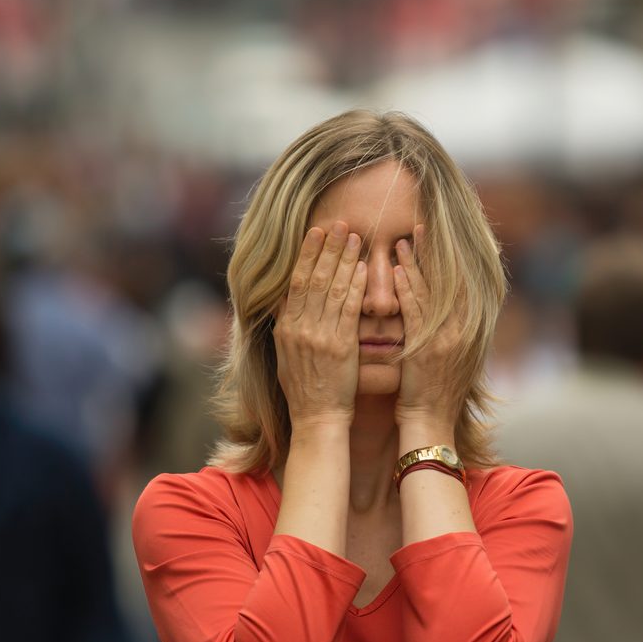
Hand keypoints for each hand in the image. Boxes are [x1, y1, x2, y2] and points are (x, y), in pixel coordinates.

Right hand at [273, 222, 366, 427]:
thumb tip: (279, 299)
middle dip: (327, 248)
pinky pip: (348, 310)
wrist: (316, 418)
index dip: (307, 254)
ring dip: (344, 260)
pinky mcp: (340, 347)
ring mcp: (319, 337)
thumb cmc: (305, 388)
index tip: (316, 231)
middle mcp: (300, 328)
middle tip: (338, 223)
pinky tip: (363, 268)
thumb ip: (283, 324)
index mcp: (286, 328)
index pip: (295, 281)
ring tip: (354, 237)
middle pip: (313, 278)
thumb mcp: (284, 354)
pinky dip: (355, 287)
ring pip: (331, 289)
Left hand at [392, 224, 461, 428]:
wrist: (430, 421)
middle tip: (420, 226)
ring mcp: (447, 339)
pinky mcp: (427, 348)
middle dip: (433, 252)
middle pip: (449, 280)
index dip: (446, 258)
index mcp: (470, 329)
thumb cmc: (436, 390)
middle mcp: (463, 331)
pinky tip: (397, 272)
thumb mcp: (453, 355)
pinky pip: (416, 312)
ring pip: (432, 292)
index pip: (459, 283)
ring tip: (402, 241)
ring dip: (416, 264)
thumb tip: (449, 301)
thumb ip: (452, 327)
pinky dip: (407, 290)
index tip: (435, 235)